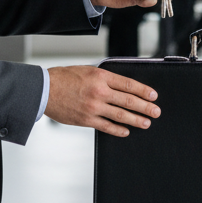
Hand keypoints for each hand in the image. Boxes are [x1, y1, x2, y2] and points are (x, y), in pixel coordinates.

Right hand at [45, 65, 159, 137]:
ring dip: (136, 120)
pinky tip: (126, 131)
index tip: (153, 95)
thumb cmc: (65, 77)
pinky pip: (106, 126)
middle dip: (145, 107)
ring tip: (146, 123)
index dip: (143, 91)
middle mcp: (99, 92)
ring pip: (120, 115)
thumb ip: (105, 78)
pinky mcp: (86, 120)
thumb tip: (122, 87)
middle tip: (156, 112)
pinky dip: (118, 130)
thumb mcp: (88, 70)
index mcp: (101, 77)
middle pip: (128, 100)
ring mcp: (93, 107)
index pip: (128, 84)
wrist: (45, 89)